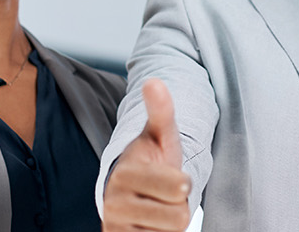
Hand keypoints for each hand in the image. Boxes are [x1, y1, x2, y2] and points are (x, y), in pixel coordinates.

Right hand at [102, 78, 191, 231]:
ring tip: (158, 208)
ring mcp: (116, 226)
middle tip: (166, 195)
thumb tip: (154, 81)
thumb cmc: (151, 161)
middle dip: (179, 205)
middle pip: (178, 216)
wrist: (130, 194)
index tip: (176, 176)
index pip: (178, 186)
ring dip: (170, 223)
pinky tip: (151, 225)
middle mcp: (114, 202)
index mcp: (125, 173)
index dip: (184, 182)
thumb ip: (161, 111)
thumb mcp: (160, 136)